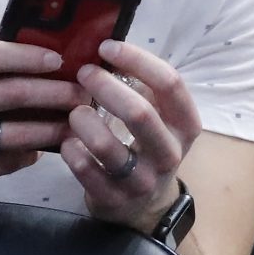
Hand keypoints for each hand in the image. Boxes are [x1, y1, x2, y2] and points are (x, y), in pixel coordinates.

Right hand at [0, 17, 80, 195]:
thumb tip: (12, 28)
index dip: (28, 55)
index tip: (58, 59)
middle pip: (10, 93)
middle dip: (53, 92)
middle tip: (81, 92)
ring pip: (13, 133)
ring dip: (51, 128)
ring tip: (75, 122)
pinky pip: (6, 161)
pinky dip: (30, 154)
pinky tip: (47, 146)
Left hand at [62, 40, 202, 232]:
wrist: (145, 207)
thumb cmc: (147, 146)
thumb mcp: (158, 117)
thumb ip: (142, 85)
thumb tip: (107, 48)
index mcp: (185, 125)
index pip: (170, 83)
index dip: (136, 59)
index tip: (107, 47)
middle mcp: (169, 153)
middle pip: (139, 112)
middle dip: (105, 86)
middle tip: (84, 73)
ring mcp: (142, 181)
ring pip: (107, 145)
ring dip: (83, 120)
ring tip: (75, 111)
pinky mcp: (114, 199)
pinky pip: (86, 169)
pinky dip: (71, 149)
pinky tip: (68, 141)